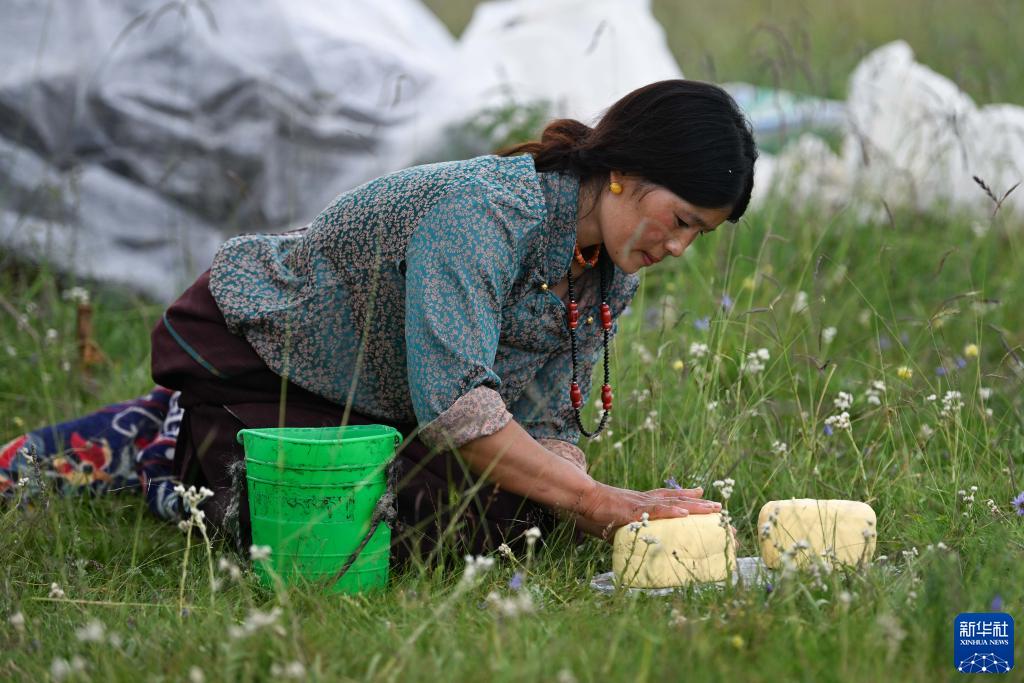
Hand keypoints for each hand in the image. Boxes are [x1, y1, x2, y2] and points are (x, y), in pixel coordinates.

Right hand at [574, 481, 721, 540]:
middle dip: (700, 504)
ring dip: (696, 507)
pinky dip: (672, 510)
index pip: (667, 497)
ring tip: (714, 509)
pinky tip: (686, 512)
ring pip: (674, 503)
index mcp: (640, 502)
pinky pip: (657, 510)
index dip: (685, 497)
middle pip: (678, 499)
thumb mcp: (612, 521)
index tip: (701, 494)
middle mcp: (645, 499)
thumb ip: (621, 529)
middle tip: (719, 507)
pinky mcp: (634, 510)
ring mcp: (641, 503)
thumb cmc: (591, 510)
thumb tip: (619, 539)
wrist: (581, 498)